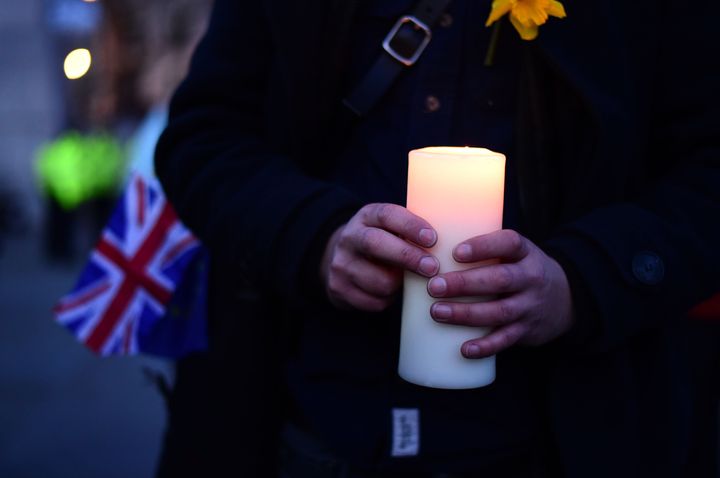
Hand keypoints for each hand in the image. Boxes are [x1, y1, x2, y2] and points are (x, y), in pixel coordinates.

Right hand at [320, 203, 438, 310]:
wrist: (340, 261)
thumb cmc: (382, 243)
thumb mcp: (391, 229)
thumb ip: (411, 232)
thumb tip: (450, 244)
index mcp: (366, 217)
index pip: (387, 215)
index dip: (410, 226)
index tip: (433, 239)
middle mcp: (350, 237)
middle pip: (376, 244)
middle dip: (407, 257)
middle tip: (433, 267)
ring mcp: (341, 264)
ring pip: (379, 280)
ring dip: (400, 285)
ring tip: (407, 282)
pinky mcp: (339, 289)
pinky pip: (374, 301)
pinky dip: (388, 300)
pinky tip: (391, 293)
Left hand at [427, 229, 573, 357]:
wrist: (565, 299)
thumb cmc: (522, 271)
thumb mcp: (514, 253)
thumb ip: (485, 249)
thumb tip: (430, 247)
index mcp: (525, 253)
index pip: (509, 243)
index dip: (483, 246)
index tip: (455, 252)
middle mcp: (531, 278)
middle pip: (500, 279)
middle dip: (464, 284)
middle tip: (433, 286)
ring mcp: (530, 306)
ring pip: (499, 311)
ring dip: (466, 314)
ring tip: (437, 312)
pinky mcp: (527, 331)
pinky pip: (505, 340)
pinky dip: (485, 346)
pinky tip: (464, 349)